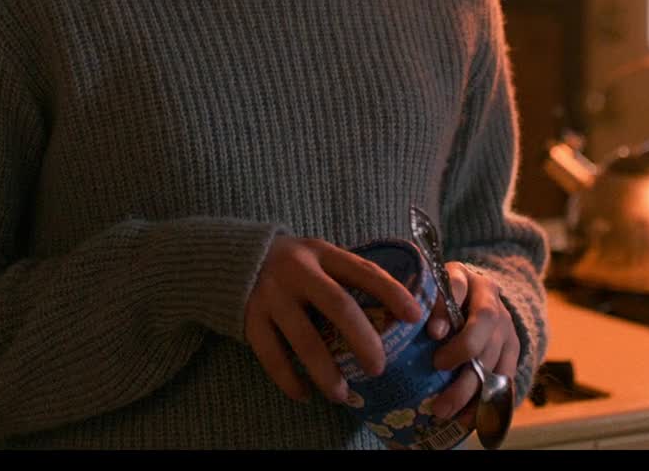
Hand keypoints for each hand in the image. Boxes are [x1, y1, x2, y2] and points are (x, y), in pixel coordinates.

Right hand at [246, 235, 425, 403]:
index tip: (415, 317)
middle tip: (379, 368)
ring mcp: (271, 295)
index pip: (363, 270)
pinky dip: (288, 379)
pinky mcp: (250, 317)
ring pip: (304, 339)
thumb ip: (348, 276)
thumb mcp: (320, 257)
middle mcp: (297, 271)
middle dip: (363, 340)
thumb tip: (398, 309)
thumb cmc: (293, 265)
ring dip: (326, 371)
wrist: (233, 259)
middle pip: (338, 305)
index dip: (392, 292)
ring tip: (342, 395)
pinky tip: (304, 394)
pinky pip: (271, 355)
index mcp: (322, 253)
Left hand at [424, 263, 517, 421]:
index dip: (445, 309)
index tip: (432, 333)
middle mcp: (490, 299)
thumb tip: (397, 322)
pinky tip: (466, 418)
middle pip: (485, 322)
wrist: (476, 302)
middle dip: (463, 349)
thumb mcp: (426, 291)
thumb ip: (415, 302)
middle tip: (438, 366)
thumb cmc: (439, 300)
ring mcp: (505, 325)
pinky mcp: (512, 350)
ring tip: (443, 408)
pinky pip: (504, 378)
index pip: (457, 286)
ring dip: (469, 385)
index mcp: (465, 277)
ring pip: (494, 354)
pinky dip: (485, 401)